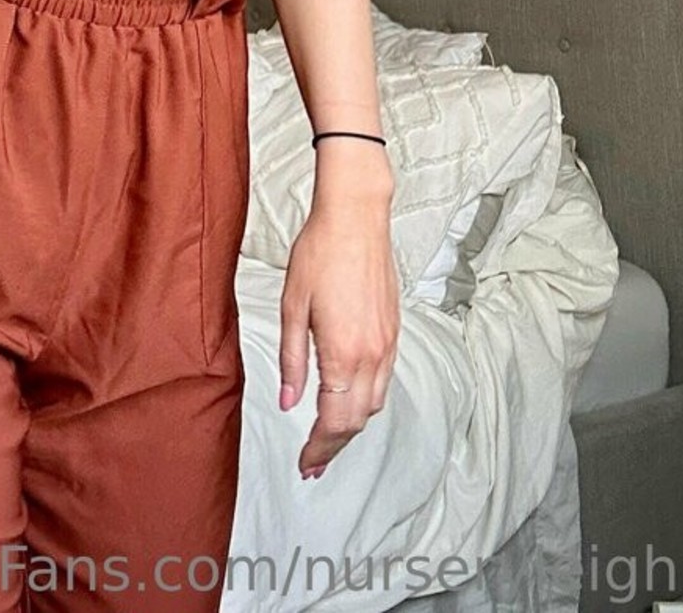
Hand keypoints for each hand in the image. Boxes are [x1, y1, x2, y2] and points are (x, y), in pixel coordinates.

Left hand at [278, 185, 399, 479]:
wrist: (356, 217)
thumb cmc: (319, 252)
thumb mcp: (292, 306)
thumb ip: (292, 359)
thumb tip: (288, 401)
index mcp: (344, 352)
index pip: (334, 421)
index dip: (319, 449)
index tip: (304, 465)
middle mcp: (372, 354)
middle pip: (357, 420)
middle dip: (334, 446)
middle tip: (312, 463)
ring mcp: (388, 342)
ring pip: (374, 403)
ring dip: (352, 425)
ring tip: (328, 438)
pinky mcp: (394, 330)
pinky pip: (384, 380)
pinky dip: (366, 400)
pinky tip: (349, 399)